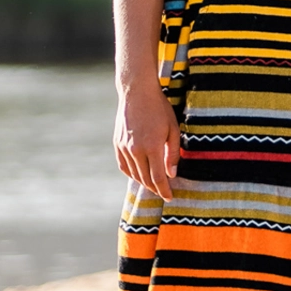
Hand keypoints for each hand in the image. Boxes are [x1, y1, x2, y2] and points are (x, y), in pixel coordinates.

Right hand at [114, 81, 180, 198]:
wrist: (136, 92)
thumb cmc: (159, 109)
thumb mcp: (173, 129)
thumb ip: (172, 153)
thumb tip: (171, 174)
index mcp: (152, 147)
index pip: (158, 178)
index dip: (164, 190)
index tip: (170, 197)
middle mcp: (135, 150)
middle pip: (145, 179)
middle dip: (156, 188)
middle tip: (164, 193)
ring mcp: (124, 147)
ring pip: (134, 174)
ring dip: (144, 182)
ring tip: (154, 185)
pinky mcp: (117, 144)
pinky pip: (123, 166)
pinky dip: (131, 174)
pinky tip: (139, 175)